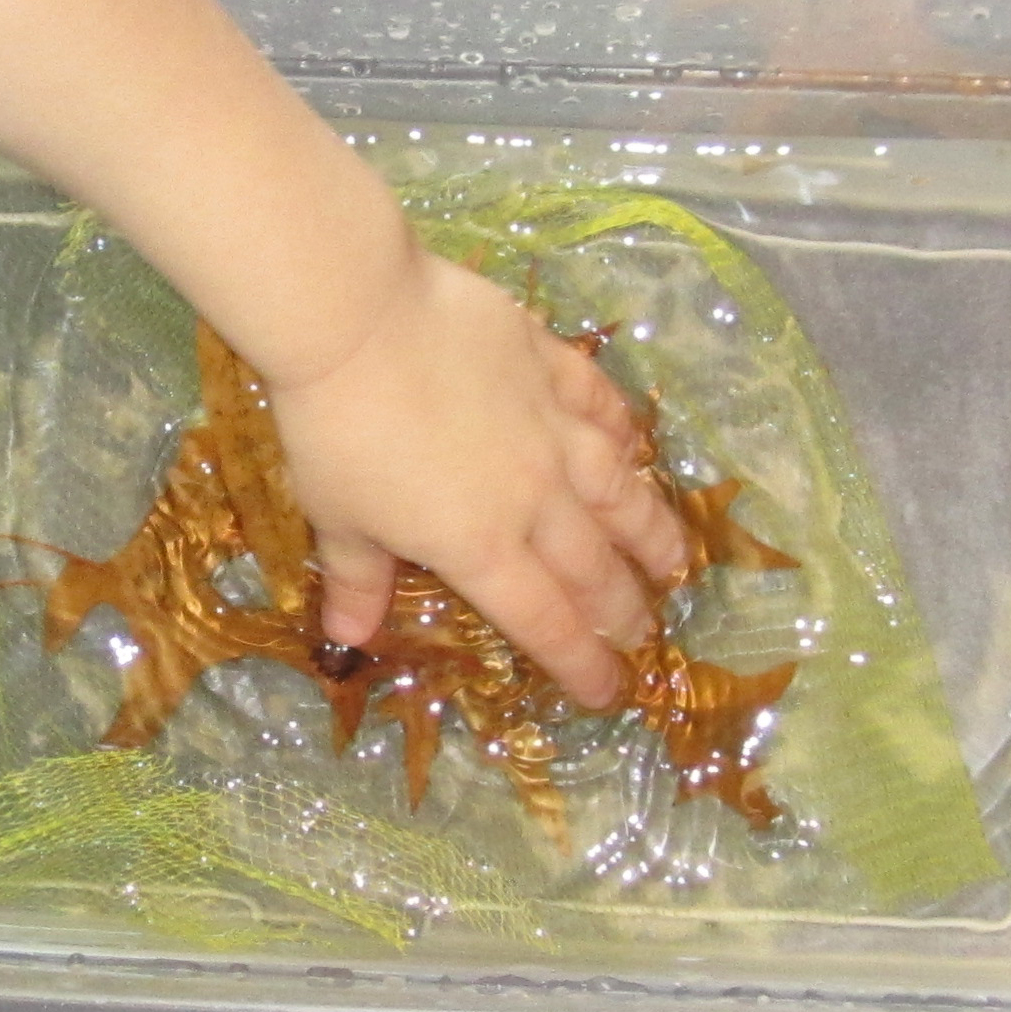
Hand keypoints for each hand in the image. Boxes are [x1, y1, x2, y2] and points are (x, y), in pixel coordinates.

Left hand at [262, 248, 686, 706]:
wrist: (359, 317)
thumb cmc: (336, 428)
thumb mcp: (334, 516)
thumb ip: (357, 579)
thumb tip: (349, 639)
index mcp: (480, 546)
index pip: (543, 622)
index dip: (580, 665)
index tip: (608, 694)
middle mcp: (533, 496)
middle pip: (591, 565)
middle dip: (623, 610)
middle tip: (647, 636)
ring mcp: (550, 426)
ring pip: (618, 490)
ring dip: (651, 532)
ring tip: (675, 562)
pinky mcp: (548, 362)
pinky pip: (599, 403)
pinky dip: (622, 430)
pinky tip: (635, 445)